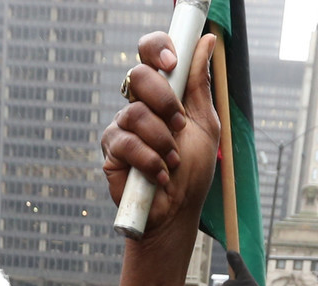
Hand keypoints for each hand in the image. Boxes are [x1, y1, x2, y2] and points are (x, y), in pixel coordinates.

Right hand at [102, 30, 221, 285]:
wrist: (177, 212)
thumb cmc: (192, 172)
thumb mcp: (205, 125)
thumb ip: (200, 84)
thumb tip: (207, 41)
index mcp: (161, 93)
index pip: (149, 55)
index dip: (156, 50)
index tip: (172, 63)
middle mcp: (138, 105)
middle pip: (138, 76)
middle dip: (165, 100)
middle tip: (180, 125)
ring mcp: (121, 127)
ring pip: (135, 113)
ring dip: (163, 141)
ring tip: (174, 162)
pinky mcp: (110, 152)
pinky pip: (126, 143)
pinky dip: (150, 161)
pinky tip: (161, 175)